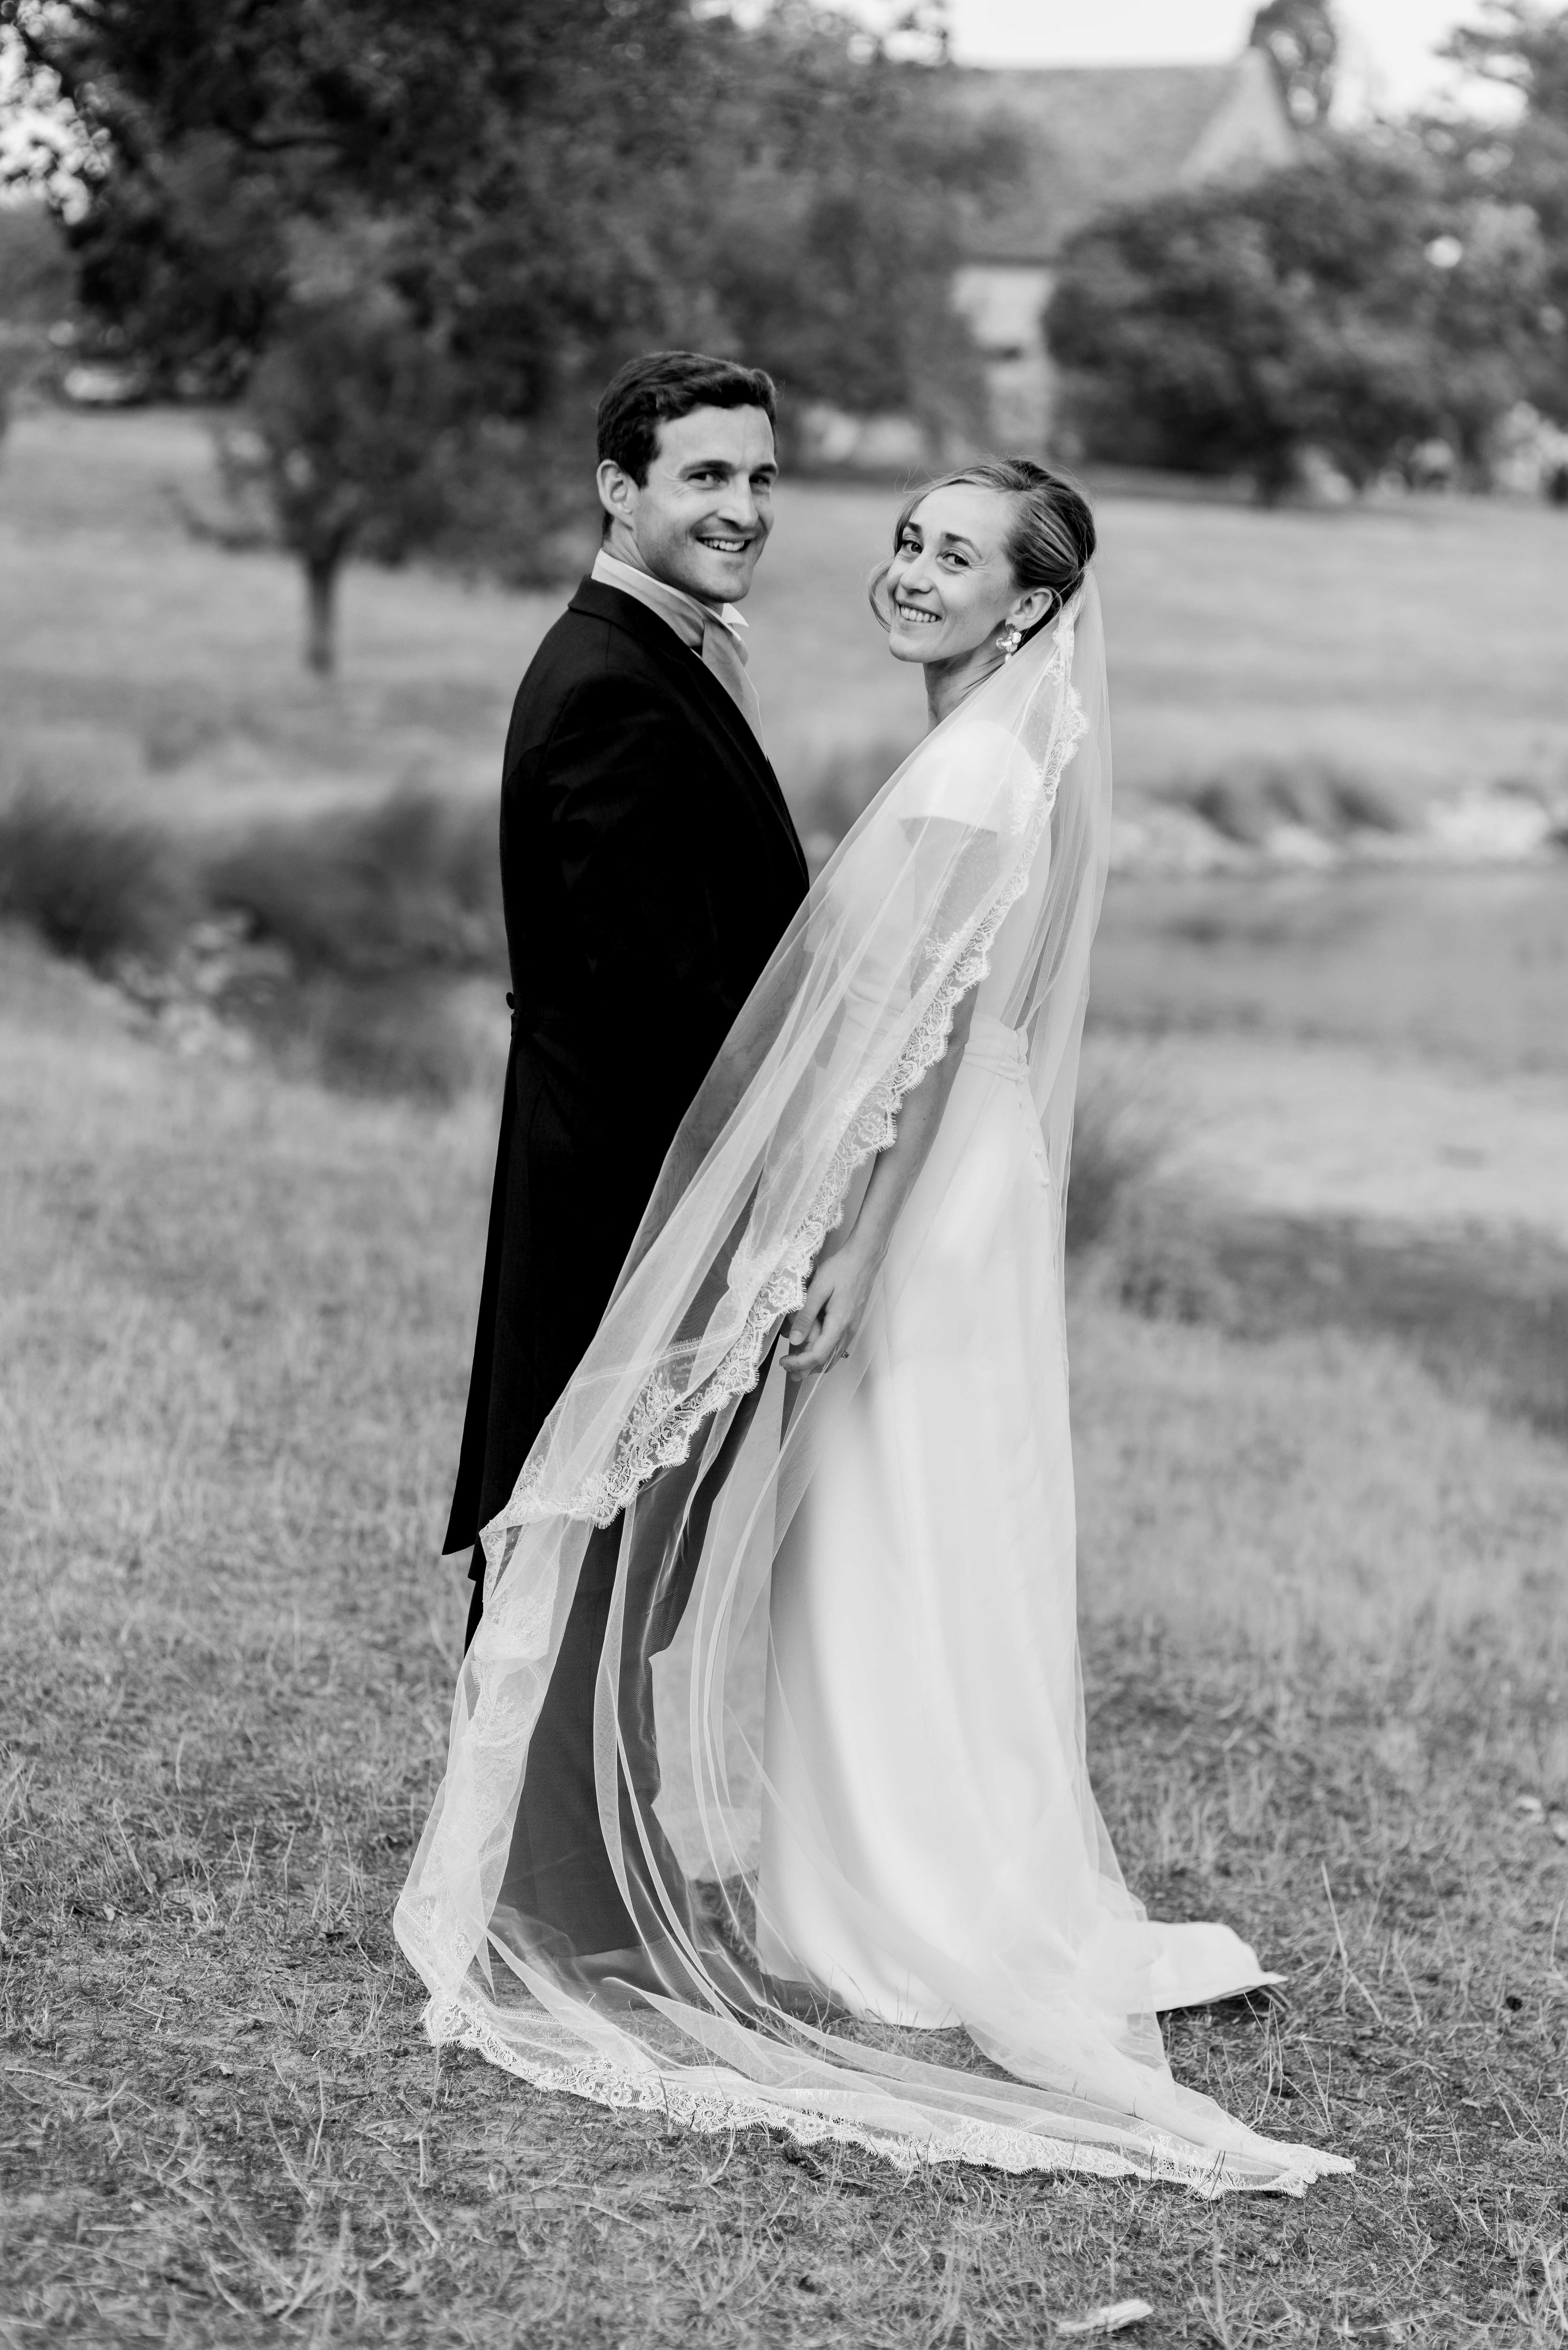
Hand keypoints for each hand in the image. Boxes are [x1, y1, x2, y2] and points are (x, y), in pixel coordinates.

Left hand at [783, 1234, 880, 1377]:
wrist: (864, 1258)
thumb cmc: (841, 1269)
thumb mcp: (818, 1288)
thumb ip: (806, 1315)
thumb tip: (794, 1339)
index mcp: (839, 1324)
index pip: (818, 1355)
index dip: (799, 1363)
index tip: (783, 1362)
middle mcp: (848, 1330)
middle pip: (826, 1360)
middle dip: (805, 1368)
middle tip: (787, 1370)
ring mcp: (851, 1328)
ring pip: (832, 1355)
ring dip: (814, 1362)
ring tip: (796, 1363)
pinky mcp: (851, 1322)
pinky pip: (837, 1345)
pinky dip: (823, 1352)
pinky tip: (811, 1347)